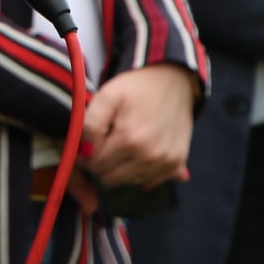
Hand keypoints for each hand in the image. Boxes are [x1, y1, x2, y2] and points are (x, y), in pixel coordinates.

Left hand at [79, 63, 198, 190]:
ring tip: (124, 144)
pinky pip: (150, 181)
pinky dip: (141, 172)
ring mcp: (166, 162)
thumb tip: (86, 153)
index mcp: (130, 139)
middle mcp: (150, 156)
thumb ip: (90, 125)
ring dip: (122, 168)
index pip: (96, 165)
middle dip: (103, 164)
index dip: (87, 155)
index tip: (88, 143)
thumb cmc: (136, 88)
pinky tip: (140, 152)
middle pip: (111, 178)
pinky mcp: (177, 164)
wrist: (174, 81)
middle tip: (105, 144)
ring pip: (129, 182)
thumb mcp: (106, 96)